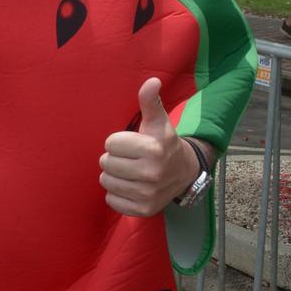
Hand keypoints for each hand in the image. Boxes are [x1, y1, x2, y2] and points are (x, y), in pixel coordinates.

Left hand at [99, 77, 199, 216]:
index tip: (132, 144)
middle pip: (105, 163)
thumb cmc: (163, 143)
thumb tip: (152, 80)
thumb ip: (150, 101)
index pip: (110, 144)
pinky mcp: (143, 210)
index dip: (118, 142)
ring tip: (129, 171)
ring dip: (113, 175)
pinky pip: (111, 200)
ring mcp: (148, 194)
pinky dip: (117, 194)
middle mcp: (152, 174)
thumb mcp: (157, 121)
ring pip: (106, 181)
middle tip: (129, 158)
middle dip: (114, 158)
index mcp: (153, 150)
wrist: (184, 174)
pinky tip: (130, 186)